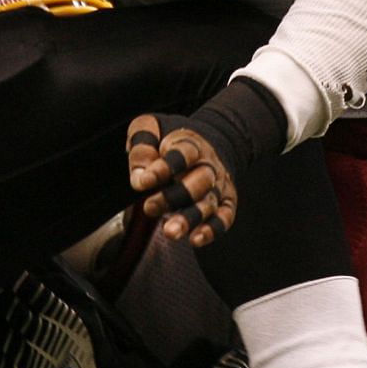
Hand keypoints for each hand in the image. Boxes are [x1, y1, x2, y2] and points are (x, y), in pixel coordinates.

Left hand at [126, 115, 237, 246]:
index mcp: (191, 144)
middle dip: (174, 197)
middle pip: (198, 182)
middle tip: (149, 208)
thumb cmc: (171, 138)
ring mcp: (219, 185)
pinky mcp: (226, 203)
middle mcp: (209, 166)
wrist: (209, 141)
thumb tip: (140, 175)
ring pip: (208, 203)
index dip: (164, 168)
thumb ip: (142, 145)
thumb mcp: (152, 128)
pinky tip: (195, 239)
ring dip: (190, 218)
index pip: (182, 155)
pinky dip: (212, 230)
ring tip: (170, 232)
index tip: (143, 181)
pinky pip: (224, 218)